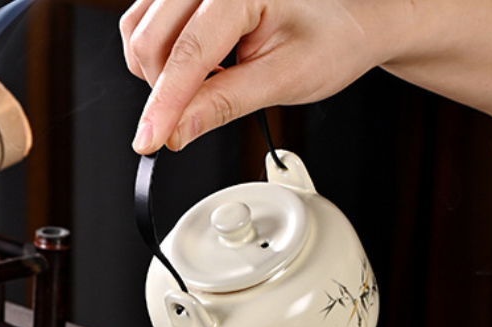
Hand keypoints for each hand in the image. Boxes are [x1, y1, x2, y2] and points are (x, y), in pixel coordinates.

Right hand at [120, 0, 391, 152]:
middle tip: (195, 112)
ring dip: (158, 71)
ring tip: (207, 81)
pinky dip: (160, 55)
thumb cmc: (332, 38)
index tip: (148, 141)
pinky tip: (195, 65)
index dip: (164, 105)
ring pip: (140, 29)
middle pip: (149, 38)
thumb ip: (224, 103)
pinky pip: (146, 20)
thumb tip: (177, 130)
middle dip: (162, 88)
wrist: (350, 19)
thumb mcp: (283, 79)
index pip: (187, 53)